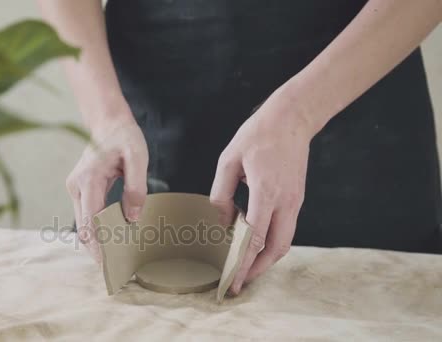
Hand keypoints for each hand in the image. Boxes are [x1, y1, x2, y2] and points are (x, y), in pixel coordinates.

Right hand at [66, 106, 148, 261]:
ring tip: (115, 256)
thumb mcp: (138, 158)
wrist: (109, 122)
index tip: (107, 263)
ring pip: (83, 223)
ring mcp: (75, 188)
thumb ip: (136, 187)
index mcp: (89, 179)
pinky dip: (96, 229)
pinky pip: (86, 215)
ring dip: (96, 240)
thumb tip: (132, 217)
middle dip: (96, 248)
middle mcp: (76, 186)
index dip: (98, 244)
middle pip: (83, 226)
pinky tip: (111, 238)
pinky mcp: (79, 189)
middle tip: (114, 267)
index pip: (90, 220)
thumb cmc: (124, 138)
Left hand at [210, 90, 314, 294]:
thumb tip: (222, 221)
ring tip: (246, 269)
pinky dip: (272, 243)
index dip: (242, 262)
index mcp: (266, 191)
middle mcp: (285, 201)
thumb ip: (221, 193)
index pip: (255, 237)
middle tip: (238, 283)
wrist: (292, 119)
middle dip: (257, 270)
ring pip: (284, 241)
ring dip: (266, 259)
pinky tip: (255, 245)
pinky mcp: (297, 198)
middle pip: (276, 248)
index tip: (231, 280)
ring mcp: (295, 201)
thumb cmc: (257, 135)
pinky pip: (286, 228)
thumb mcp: (229, 160)